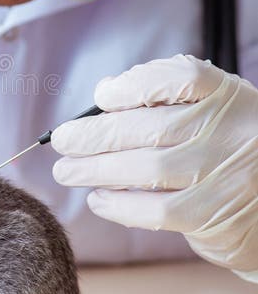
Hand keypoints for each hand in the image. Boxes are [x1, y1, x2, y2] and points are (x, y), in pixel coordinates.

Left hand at [51, 54, 257, 281]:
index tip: (102, 97)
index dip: (134, 85)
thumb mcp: (208, 110)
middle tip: (62, 141)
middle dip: (96, 134)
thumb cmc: (221, 149)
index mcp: (227, 96)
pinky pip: (156, 210)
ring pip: (148, 169)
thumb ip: (163, 94)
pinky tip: (98, 199)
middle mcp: (231, 131)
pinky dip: (119, 205)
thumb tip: (106, 90)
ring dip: (96, 170)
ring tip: (66, 171)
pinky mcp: (214, 215)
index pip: (181, 78)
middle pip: (152, 126)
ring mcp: (225, 175)